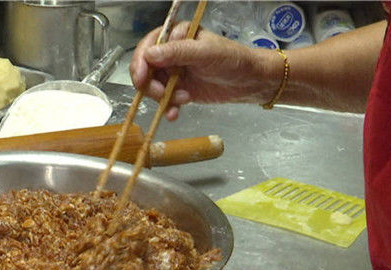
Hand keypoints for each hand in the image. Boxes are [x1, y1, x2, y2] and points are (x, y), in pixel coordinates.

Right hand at [130, 22, 279, 119]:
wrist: (250, 81)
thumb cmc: (232, 60)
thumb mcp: (205, 53)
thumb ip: (178, 52)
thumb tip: (150, 55)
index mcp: (176, 35)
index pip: (148, 46)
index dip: (140, 63)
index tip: (141, 78)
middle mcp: (171, 53)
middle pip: (145, 69)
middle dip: (151, 85)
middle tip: (163, 95)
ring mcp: (174, 72)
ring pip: (153, 87)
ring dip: (163, 97)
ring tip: (184, 99)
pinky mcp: (179, 89)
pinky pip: (164, 100)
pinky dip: (167, 108)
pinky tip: (174, 114)